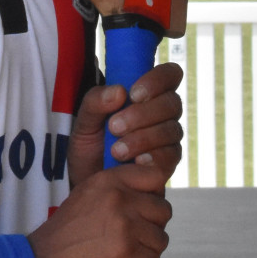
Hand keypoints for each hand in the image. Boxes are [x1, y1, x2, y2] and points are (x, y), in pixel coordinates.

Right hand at [27, 160, 173, 257]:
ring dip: (148, 254)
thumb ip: (115, 191)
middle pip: (163, 210)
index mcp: (109, 181)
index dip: (154, 195)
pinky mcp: (127, 257)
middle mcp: (119, 200)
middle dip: (152, 228)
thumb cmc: (62, 237)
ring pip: (160, 241)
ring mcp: (125, 228)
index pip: (154, 175)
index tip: (145, 211)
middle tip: (134, 242)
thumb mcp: (85, 197)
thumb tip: (151, 195)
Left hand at [67, 61, 183, 188]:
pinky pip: (171, 156)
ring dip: (142, 138)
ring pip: (171, 130)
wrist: (88, 182)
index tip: (133, 94)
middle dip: (142, 114)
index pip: (170, 74)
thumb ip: (95, 101)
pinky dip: (152, 157)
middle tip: (114, 126)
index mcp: (148, 94)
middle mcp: (163, 114)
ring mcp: (168, 139)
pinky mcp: (168, 164)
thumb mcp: (84, 121)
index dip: (158, 80)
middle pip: (172, 103)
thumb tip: (119, 91)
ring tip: (116, 150)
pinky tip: (135, 163)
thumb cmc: (90, 147)